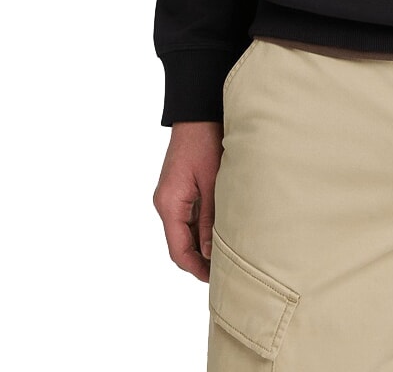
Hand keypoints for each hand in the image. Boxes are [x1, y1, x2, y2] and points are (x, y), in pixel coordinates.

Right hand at [153, 121, 224, 282]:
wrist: (198, 113)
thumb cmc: (205, 141)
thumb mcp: (212, 182)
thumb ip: (210, 218)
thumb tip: (210, 253)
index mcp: (170, 204)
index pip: (178, 250)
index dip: (196, 269)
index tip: (215, 280)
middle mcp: (166, 203)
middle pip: (180, 244)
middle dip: (200, 260)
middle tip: (225, 272)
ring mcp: (172, 196)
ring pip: (184, 232)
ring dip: (202, 244)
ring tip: (227, 255)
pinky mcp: (180, 189)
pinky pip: (189, 217)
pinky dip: (201, 228)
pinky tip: (220, 232)